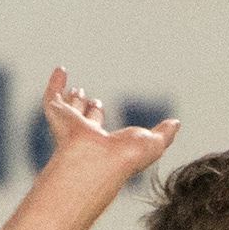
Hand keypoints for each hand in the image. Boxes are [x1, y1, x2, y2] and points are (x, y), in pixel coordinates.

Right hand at [41, 68, 178, 186]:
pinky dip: (55, 82)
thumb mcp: (154, 143)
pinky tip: (61, 69)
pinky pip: (52, 95)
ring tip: (77, 90)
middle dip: (87, 110)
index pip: (100, 128)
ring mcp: (70, 124)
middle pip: (85, 119)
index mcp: (106, 143)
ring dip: (72, 99)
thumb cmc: (127, 156)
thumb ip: (165, 133)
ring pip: (68, 109)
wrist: (98, 159)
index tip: (99, 107)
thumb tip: (176, 123)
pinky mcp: (57, 114)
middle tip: (92, 101)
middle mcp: (86, 135)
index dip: (99, 117)